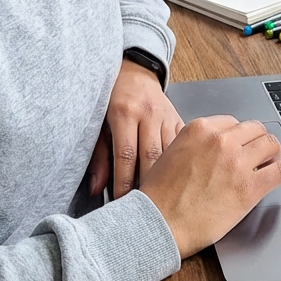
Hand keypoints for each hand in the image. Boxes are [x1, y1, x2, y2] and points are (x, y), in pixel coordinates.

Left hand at [88, 58, 183, 198]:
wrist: (134, 71)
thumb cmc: (112, 98)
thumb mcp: (99, 123)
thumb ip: (99, 156)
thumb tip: (96, 189)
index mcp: (124, 112)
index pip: (125, 155)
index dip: (123, 183)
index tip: (122, 203)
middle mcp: (148, 113)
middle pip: (151, 157)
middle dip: (148, 186)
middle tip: (144, 208)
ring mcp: (167, 116)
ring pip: (172, 153)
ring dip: (167, 179)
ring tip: (162, 200)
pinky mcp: (179, 119)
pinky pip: (184, 146)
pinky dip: (181, 165)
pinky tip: (178, 181)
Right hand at [140, 115, 280, 258]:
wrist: (158, 223)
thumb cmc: (159, 196)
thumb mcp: (171, 154)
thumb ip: (195, 145)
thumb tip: (211, 150)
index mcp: (200, 129)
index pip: (233, 123)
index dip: (240, 136)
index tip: (242, 145)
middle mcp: (221, 141)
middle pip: (255, 130)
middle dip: (258, 142)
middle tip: (261, 154)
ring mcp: (237, 162)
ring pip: (270, 145)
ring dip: (273, 155)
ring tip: (272, 164)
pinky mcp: (249, 187)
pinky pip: (279, 171)